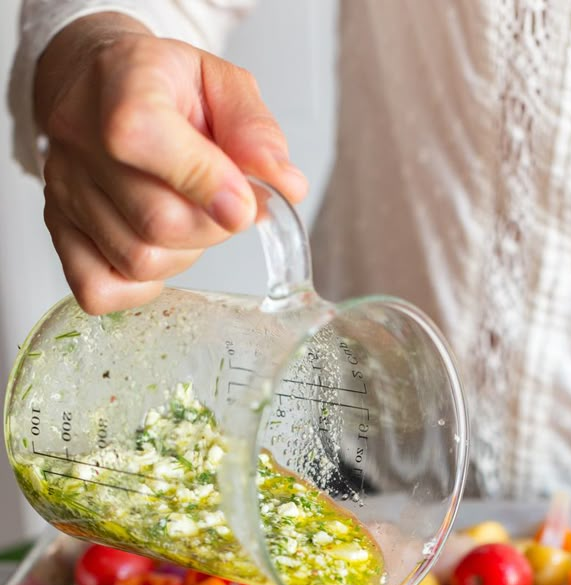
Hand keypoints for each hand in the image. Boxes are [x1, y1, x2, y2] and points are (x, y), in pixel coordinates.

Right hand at [34, 14, 307, 314]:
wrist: (101, 84)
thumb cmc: (166, 88)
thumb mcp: (222, 85)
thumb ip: (257, 133)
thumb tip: (287, 186)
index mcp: (122, 82)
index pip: (143, 135)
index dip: (203, 181)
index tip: (244, 203)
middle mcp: (79, 135)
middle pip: (156, 221)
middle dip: (211, 227)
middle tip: (222, 205)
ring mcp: (63, 187)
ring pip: (137, 261)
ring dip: (182, 255)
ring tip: (186, 216)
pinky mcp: (57, 228)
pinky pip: (97, 289)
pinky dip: (139, 287)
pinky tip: (155, 250)